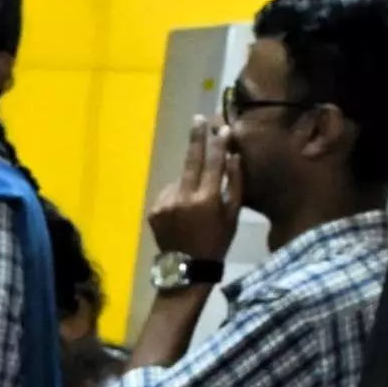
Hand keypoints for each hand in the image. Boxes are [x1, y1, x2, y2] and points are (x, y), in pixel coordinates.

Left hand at [152, 118, 242, 266]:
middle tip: (198, 119)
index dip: (218, 145)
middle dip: (196, 139)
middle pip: (190, 161)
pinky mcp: (154, 210)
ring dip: (189, 182)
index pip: (214, 164)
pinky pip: (169, 194)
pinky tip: (183, 212)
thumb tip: (233, 157)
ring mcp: (165, 203)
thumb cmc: (217, 241)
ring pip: (180, 181)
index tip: (221, 128)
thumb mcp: (232, 215)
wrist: (187, 267)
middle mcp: (183, 198)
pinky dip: (177, 196)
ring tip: (195, 204)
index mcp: (206, 199)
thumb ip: (234, 185)